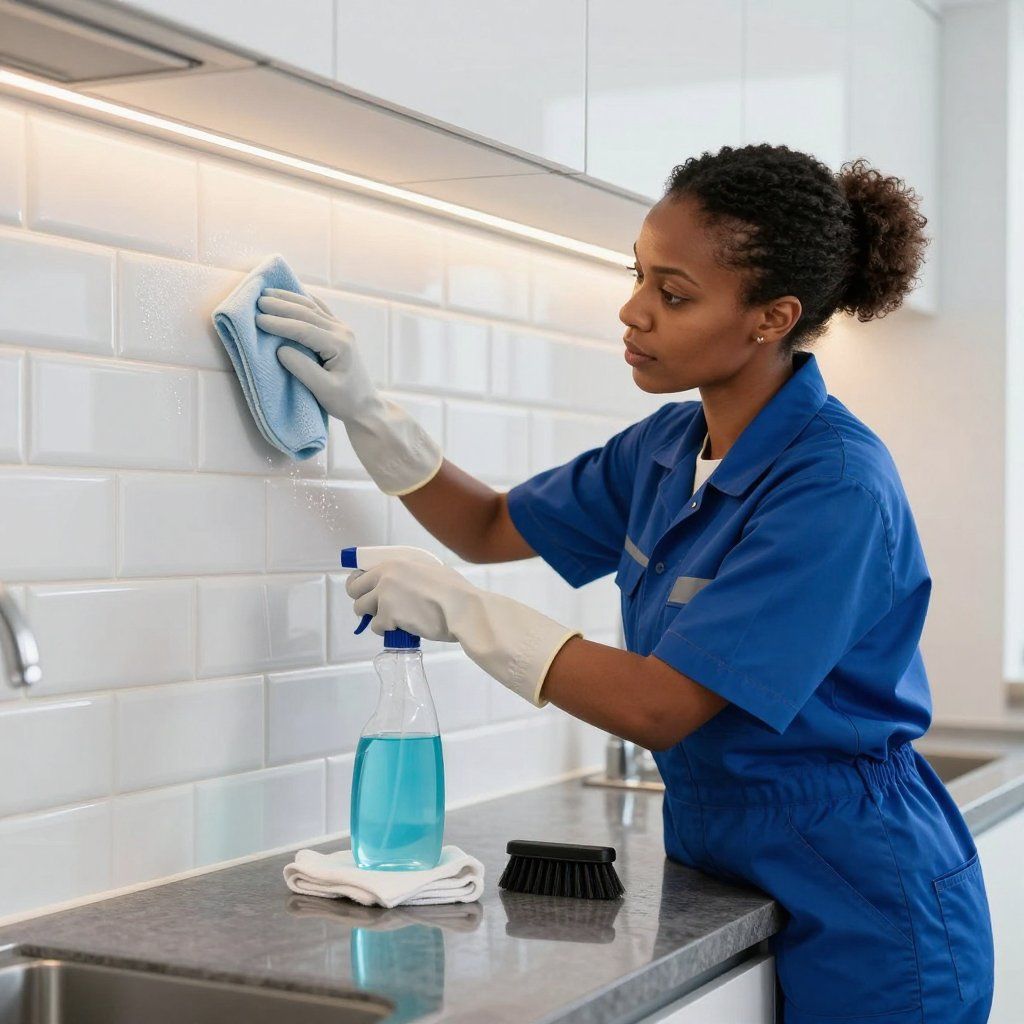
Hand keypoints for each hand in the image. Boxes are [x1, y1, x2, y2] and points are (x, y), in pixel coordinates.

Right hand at [256, 288, 442, 495]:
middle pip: (308, 312)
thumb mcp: (324, 390)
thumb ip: (303, 370)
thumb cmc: (345, 401)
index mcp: (339, 345)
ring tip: (268, 293)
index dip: (280, 323)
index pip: (304, 329)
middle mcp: (342, 332)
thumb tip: (281, 350)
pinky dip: (303, 300)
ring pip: (313, 307)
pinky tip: (291, 294)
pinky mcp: (339, 331)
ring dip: (290, 298)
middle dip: (281, 305)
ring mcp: (342, 329)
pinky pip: (319, 309)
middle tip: (257, 300)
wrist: (365, 405)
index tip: (258, 319)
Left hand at [345, 559, 582, 705]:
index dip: (361, 583)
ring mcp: (384, 597)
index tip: (366, 592)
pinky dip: (387, 630)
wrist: (464, 610)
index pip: (361, 571)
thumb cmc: (455, 591)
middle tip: (375, 610)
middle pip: (354, 591)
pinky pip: (377, 627)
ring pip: (362, 610)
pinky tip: (402, 628)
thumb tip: (406, 583)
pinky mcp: (388, 617)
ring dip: (375, 617)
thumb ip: (410, 574)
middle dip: (362, 601)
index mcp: (394, 563)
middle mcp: (384, 577)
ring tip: (393, 621)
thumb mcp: (430, 571)